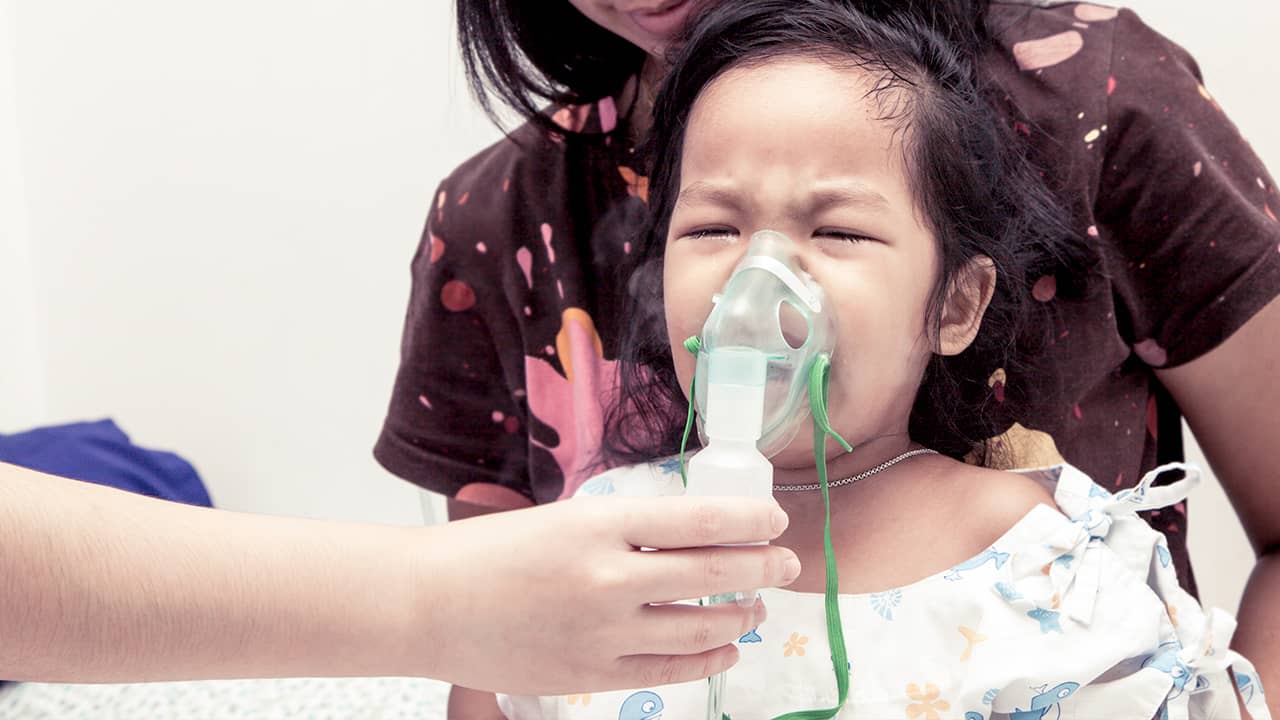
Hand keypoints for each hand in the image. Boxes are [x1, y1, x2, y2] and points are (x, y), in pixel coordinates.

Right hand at [416, 495, 798, 693]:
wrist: (429, 604)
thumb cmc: (491, 551)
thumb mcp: (563, 518)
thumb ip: (625, 529)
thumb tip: (694, 536)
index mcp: (599, 523)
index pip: (698, 517)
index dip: (749, 518)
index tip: (776, 519)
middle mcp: (608, 577)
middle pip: (712, 573)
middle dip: (763, 566)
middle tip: (788, 562)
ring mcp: (602, 631)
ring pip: (700, 627)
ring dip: (742, 615)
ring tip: (759, 607)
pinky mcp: (592, 675)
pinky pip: (670, 671)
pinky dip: (709, 659)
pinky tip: (727, 649)